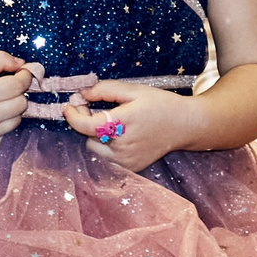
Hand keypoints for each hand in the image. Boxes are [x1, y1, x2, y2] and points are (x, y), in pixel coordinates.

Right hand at [0, 51, 32, 152]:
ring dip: (10, 110)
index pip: (19, 85)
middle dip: (16, 93)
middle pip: (22, 103)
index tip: (21, 73)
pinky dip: (0, 125)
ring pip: (17, 119)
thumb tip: (23, 65)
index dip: (24, 77)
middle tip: (2, 89)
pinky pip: (6, 133)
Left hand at [62, 81, 200, 171]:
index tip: (69, 107)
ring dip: (95, 135)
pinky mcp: (131, 167)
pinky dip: (106, 147)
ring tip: (110, 123)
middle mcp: (124, 144)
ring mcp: (127, 159)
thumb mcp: (134, 90)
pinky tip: (119, 136)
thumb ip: (106, 90)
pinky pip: (106, 158)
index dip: (73, 116)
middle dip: (85, 121)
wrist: (186, 126)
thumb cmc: (160, 105)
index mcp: (124, 123)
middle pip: (88, 136)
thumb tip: (82, 94)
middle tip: (93, 108)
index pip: (86, 125)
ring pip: (94, 148)